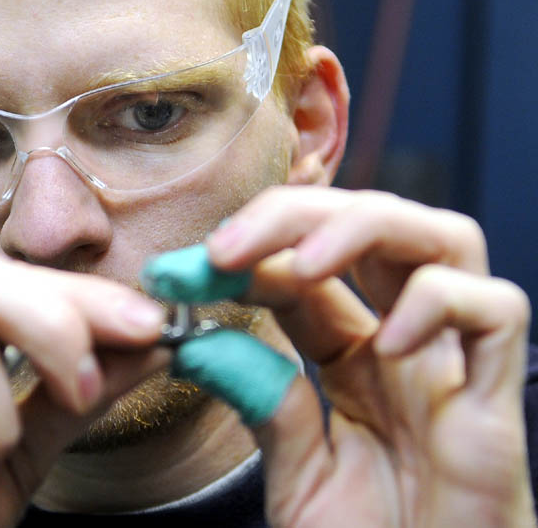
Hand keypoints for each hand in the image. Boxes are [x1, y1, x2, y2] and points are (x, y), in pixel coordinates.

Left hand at [204, 186, 534, 526]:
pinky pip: (495, 309)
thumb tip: (196, 337)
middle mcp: (407, 339)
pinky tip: (388, 344)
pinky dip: (439, 301)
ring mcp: (454, 363)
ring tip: (301, 267)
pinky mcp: (498, 401)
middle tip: (223, 248)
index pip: (306, 263)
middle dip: (293, 215)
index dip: (249, 252)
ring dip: (362, 228)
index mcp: (356, 352)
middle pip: (370, 220)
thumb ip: (262, 400)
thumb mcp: (297, 470)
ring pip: (442, 234)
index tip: (186, 270)